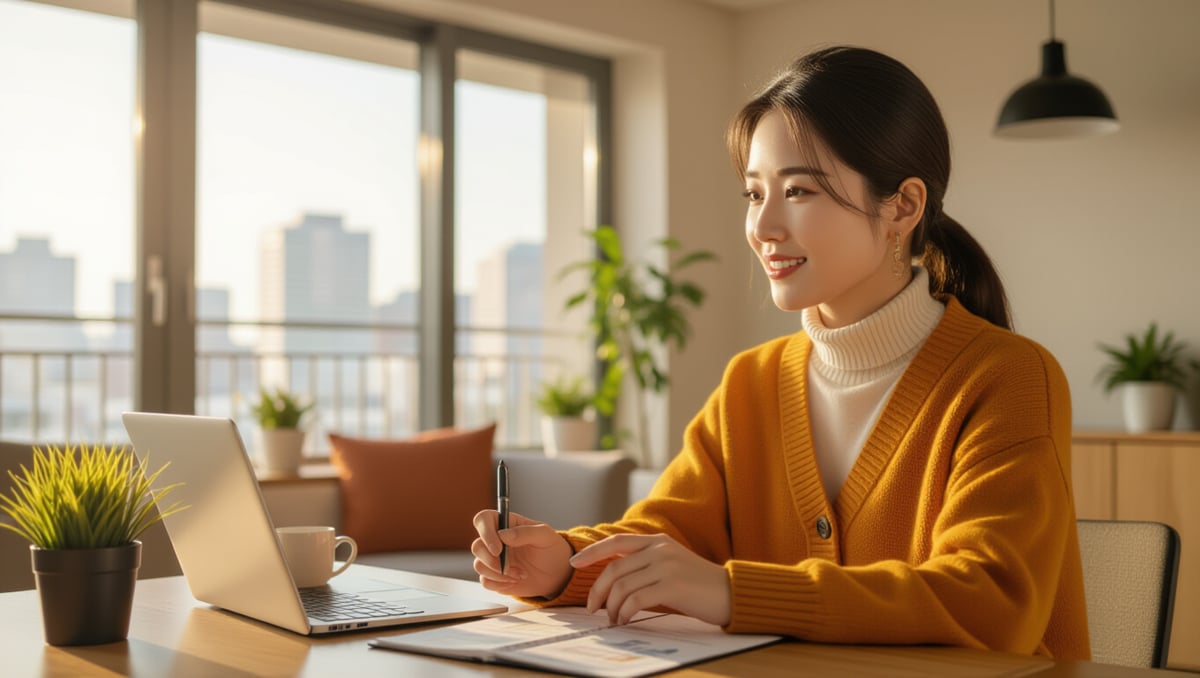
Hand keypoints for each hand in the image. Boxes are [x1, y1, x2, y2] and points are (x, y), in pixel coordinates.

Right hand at [472, 510, 572, 598]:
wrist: (557, 574)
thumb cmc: (551, 549)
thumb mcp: (545, 536)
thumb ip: (525, 532)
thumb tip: (503, 535)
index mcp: (506, 524)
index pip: (483, 520)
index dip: (485, 533)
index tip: (498, 549)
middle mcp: (496, 540)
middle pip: (477, 546)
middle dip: (491, 560)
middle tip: (508, 568)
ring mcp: (494, 559)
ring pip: (479, 565)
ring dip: (499, 574)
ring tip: (520, 574)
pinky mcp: (495, 577)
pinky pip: (485, 581)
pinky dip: (499, 584)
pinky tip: (515, 582)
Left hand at [570, 533, 730, 626]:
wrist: (731, 593)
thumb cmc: (699, 585)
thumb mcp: (672, 563)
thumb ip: (647, 563)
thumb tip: (614, 578)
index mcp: (657, 541)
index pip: (616, 542)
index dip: (592, 552)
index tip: (574, 564)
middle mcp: (659, 549)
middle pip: (614, 568)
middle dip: (597, 591)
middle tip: (592, 608)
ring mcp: (665, 566)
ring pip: (622, 587)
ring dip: (612, 608)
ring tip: (614, 620)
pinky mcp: (672, 586)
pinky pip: (635, 600)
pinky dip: (625, 613)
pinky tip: (625, 620)